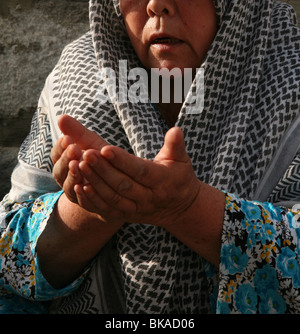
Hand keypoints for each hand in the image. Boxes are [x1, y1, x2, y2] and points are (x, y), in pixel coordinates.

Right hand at [51, 115, 107, 202]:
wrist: (118, 182)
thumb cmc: (102, 158)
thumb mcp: (91, 143)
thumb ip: (77, 132)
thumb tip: (61, 117)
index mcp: (64, 163)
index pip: (56, 155)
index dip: (61, 147)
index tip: (68, 138)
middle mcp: (66, 180)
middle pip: (59, 171)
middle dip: (66, 159)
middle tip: (74, 148)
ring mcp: (75, 195)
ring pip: (68, 187)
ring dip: (72, 176)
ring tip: (79, 164)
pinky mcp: (88, 207)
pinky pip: (82, 203)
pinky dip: (82, 195)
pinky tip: (86, 185)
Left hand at [73, 127, 200, 227]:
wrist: (179, 207)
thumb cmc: (178, 175)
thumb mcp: (180, 159)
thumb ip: (175, 145)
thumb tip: (176, 129)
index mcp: (162, 181)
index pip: (140, 171)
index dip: (122, 161)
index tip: (105, 149)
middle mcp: (149, 198)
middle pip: (122, 184)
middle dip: (102, 170)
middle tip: (85, 154)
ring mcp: (136, 209)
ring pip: (112, 197)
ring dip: (94, 183)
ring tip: (79, 165)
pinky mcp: (125, 215)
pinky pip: (106, 209)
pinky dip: (91, 199)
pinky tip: (78, 185)